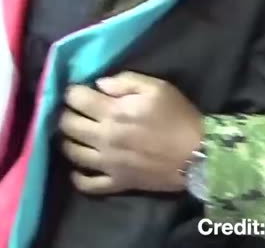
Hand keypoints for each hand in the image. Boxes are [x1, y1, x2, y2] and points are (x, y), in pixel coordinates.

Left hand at [58, 72, 203, 194]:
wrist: (198, 155)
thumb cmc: (178, 116)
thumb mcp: (157, 87)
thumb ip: (125, 81)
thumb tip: (99, 84)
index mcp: (113, 112)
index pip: (76, 99)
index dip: (72, 91)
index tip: (77, 91)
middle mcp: (104, 138)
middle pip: (67, 125)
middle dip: (66, 114)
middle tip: (74, 111)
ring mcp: (108, 163)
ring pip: (72, 153)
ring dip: (67, 141)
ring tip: (75, 135)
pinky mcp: (117, 182)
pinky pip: (88, 184)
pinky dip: (78, 177)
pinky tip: (79, 168)